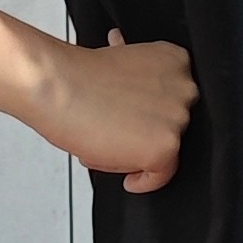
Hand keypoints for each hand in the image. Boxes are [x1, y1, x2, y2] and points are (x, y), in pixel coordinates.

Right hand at [32, 29, 196, 193]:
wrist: (58, 85)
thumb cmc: (76, 75)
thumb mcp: (121, 63)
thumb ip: (138, 77)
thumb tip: (136, 86)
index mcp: (175, 60)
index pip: (175, 97)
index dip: (151, 112)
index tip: (138, 122)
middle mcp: (184, 87)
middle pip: (173, 124)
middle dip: (146, 132)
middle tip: (118, 134)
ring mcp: (177, 118)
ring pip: (166, 149)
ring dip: (139, 153)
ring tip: (109, 146)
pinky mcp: (166, 146)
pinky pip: (162, 175)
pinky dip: (144, 182)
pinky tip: (129, 178)